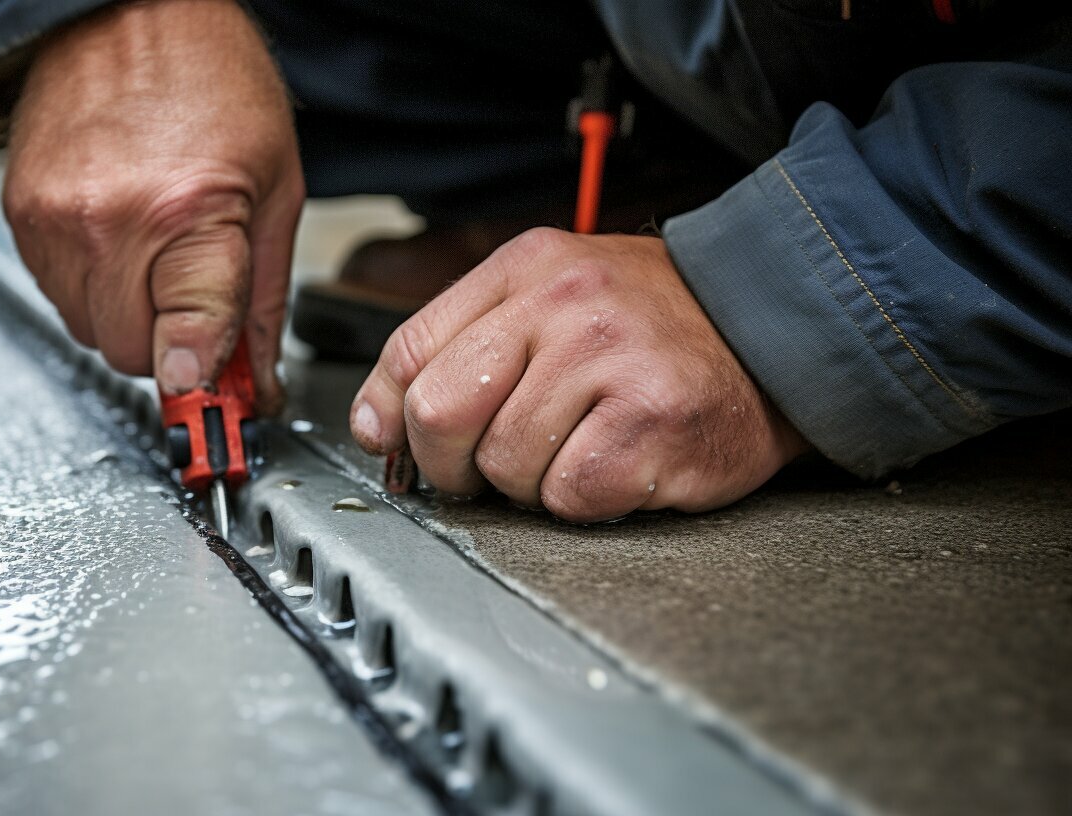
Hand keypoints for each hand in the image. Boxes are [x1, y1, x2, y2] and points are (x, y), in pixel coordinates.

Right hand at [3, 0, 302, 412]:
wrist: (125, 7)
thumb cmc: (210, 78)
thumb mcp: (276, 187)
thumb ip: (264, 298)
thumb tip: (258, 380)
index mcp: (187, 214)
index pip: (188, 345)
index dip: (206, 381)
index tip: (219, 402)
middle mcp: (107, 224)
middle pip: (132, 356)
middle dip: (170, 343)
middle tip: (197, 300)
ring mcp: (54, 221)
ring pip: (90, 332)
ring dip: (129, 314)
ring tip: (157, 249)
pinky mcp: (21, 214)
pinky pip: (56, 294)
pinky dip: (92, 284)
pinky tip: (120, 235)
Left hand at [349, 230, 808, 521]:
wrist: (773, 332)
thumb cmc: (653, 329)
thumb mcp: (550, 303)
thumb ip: (458, 348)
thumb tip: (374, 425)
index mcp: (526, 268)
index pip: (409, 349)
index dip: (391, 415)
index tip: (402, 445)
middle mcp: (564, 304)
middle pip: (439, 411)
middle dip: (449, 462)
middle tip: (484, 469)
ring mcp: (610, 359)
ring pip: (504, 464)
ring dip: (528, 483)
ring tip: (573, 452)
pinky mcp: (653, 421)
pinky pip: (568, 494)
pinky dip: (583, 500)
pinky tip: (614, 466)